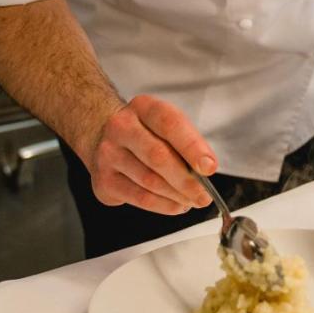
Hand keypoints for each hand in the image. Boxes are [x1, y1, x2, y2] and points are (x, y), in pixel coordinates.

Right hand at [84, 95, 217, 214]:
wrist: (104, 137)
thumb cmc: (146, 133)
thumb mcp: (166, 126)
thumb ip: (186, 144)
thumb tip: (204, 171)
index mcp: (143, 107)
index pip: (170, 124)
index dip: (192, 147)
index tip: (209, 167)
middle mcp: (121, 127)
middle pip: (158, 156)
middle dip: (186, 180)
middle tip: (204, 195)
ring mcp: (108, 154)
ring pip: (150, 181)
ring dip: (177, 196)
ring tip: (193, 200)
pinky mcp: (104, 180)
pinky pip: (140, 198)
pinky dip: (164, 205)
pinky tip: (176, 205)